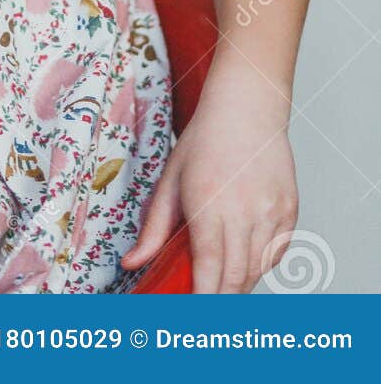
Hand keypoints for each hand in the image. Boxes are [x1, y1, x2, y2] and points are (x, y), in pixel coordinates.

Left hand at [120, 89, 298, 292]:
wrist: (247, 108)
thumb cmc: (205, 140)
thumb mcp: (170, 181)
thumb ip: (153, 229)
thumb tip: (131, 263)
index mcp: (209, 205)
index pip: (209, 269)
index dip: (202, 299)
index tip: (193, 313)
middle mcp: (244, 212)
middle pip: (235, 276)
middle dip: (220, 299)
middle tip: (204, 307)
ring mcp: (271, 212)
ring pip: (257, 269)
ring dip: (239, 285)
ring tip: (222, 288)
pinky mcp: (290, 210)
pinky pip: (276, 253)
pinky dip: (260, 265)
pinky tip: (245, 263)